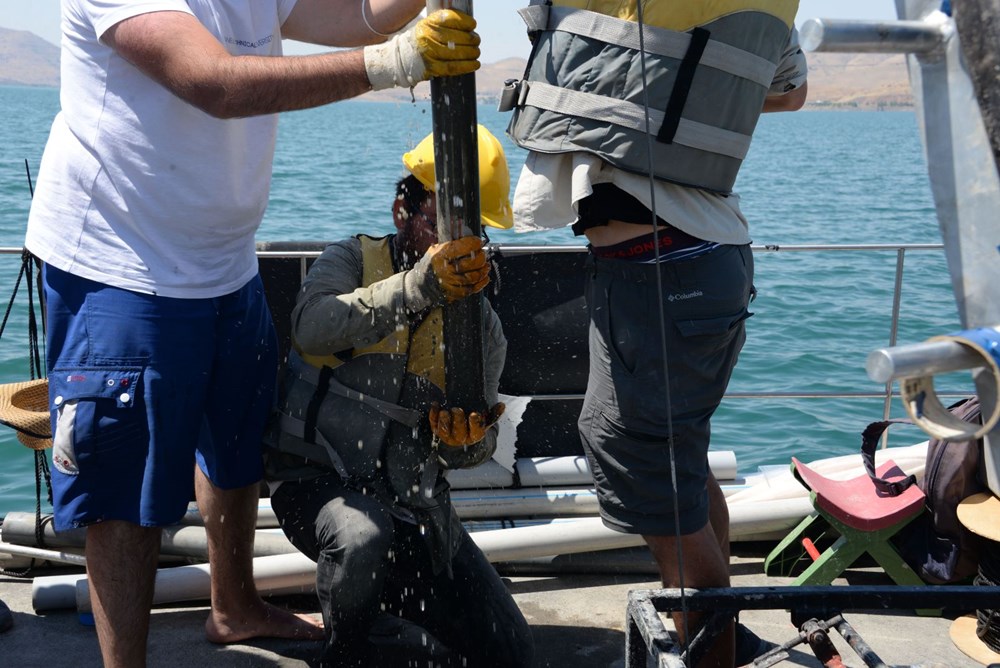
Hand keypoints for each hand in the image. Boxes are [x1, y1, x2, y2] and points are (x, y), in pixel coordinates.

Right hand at [363, 9, 479, 90]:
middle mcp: (427, 37)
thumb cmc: (419, 41)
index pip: (450, 19)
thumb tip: (468, 27)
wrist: (400, 59)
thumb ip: (443, 25)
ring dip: (471, 53)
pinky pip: (453, 67)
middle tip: (477, 41)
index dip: (465, 22)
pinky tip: (474, 65)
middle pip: (455, 37)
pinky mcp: (431, 67)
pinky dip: (466, 66)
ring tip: (477, 53)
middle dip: (471, 39)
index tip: (473, 25)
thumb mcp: (427, 26)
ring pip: (456, 53)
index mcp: (427, 23)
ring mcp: (429, 53)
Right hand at [425, 236, 489, 301]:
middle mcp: (444, 270)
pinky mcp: (453, 294)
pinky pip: (471, 289)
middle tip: (483, 254)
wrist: (421, 284)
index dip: (474, 243)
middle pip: (471, 263)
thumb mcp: (436, 249)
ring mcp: (449, 283)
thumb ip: (451, 244)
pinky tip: (484, 277)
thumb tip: (470, 238)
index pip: (462, 247)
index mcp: (440, 256)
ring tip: (485, 266)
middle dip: (481, 257)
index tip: (478, 242)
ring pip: (473, 277)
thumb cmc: (432, 264)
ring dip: (483, 271)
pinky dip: (481, 283)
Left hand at [429, 402, 504, 446]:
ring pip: (445, 430)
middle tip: (457, 410)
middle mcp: (461, 438)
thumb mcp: (485, 423)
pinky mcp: (438, 431)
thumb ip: (494, 414)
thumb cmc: (474, 427)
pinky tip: (435, 405)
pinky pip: (434, 425)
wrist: (460, 439)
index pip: (476, 431)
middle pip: (459, 431)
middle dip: (458, 421)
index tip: (474, 414)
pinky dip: (433, 415)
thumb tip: (502, 405)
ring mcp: (448, 436)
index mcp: (474, 436)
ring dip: (444, 421)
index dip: (475, 423)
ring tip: (444, 411)